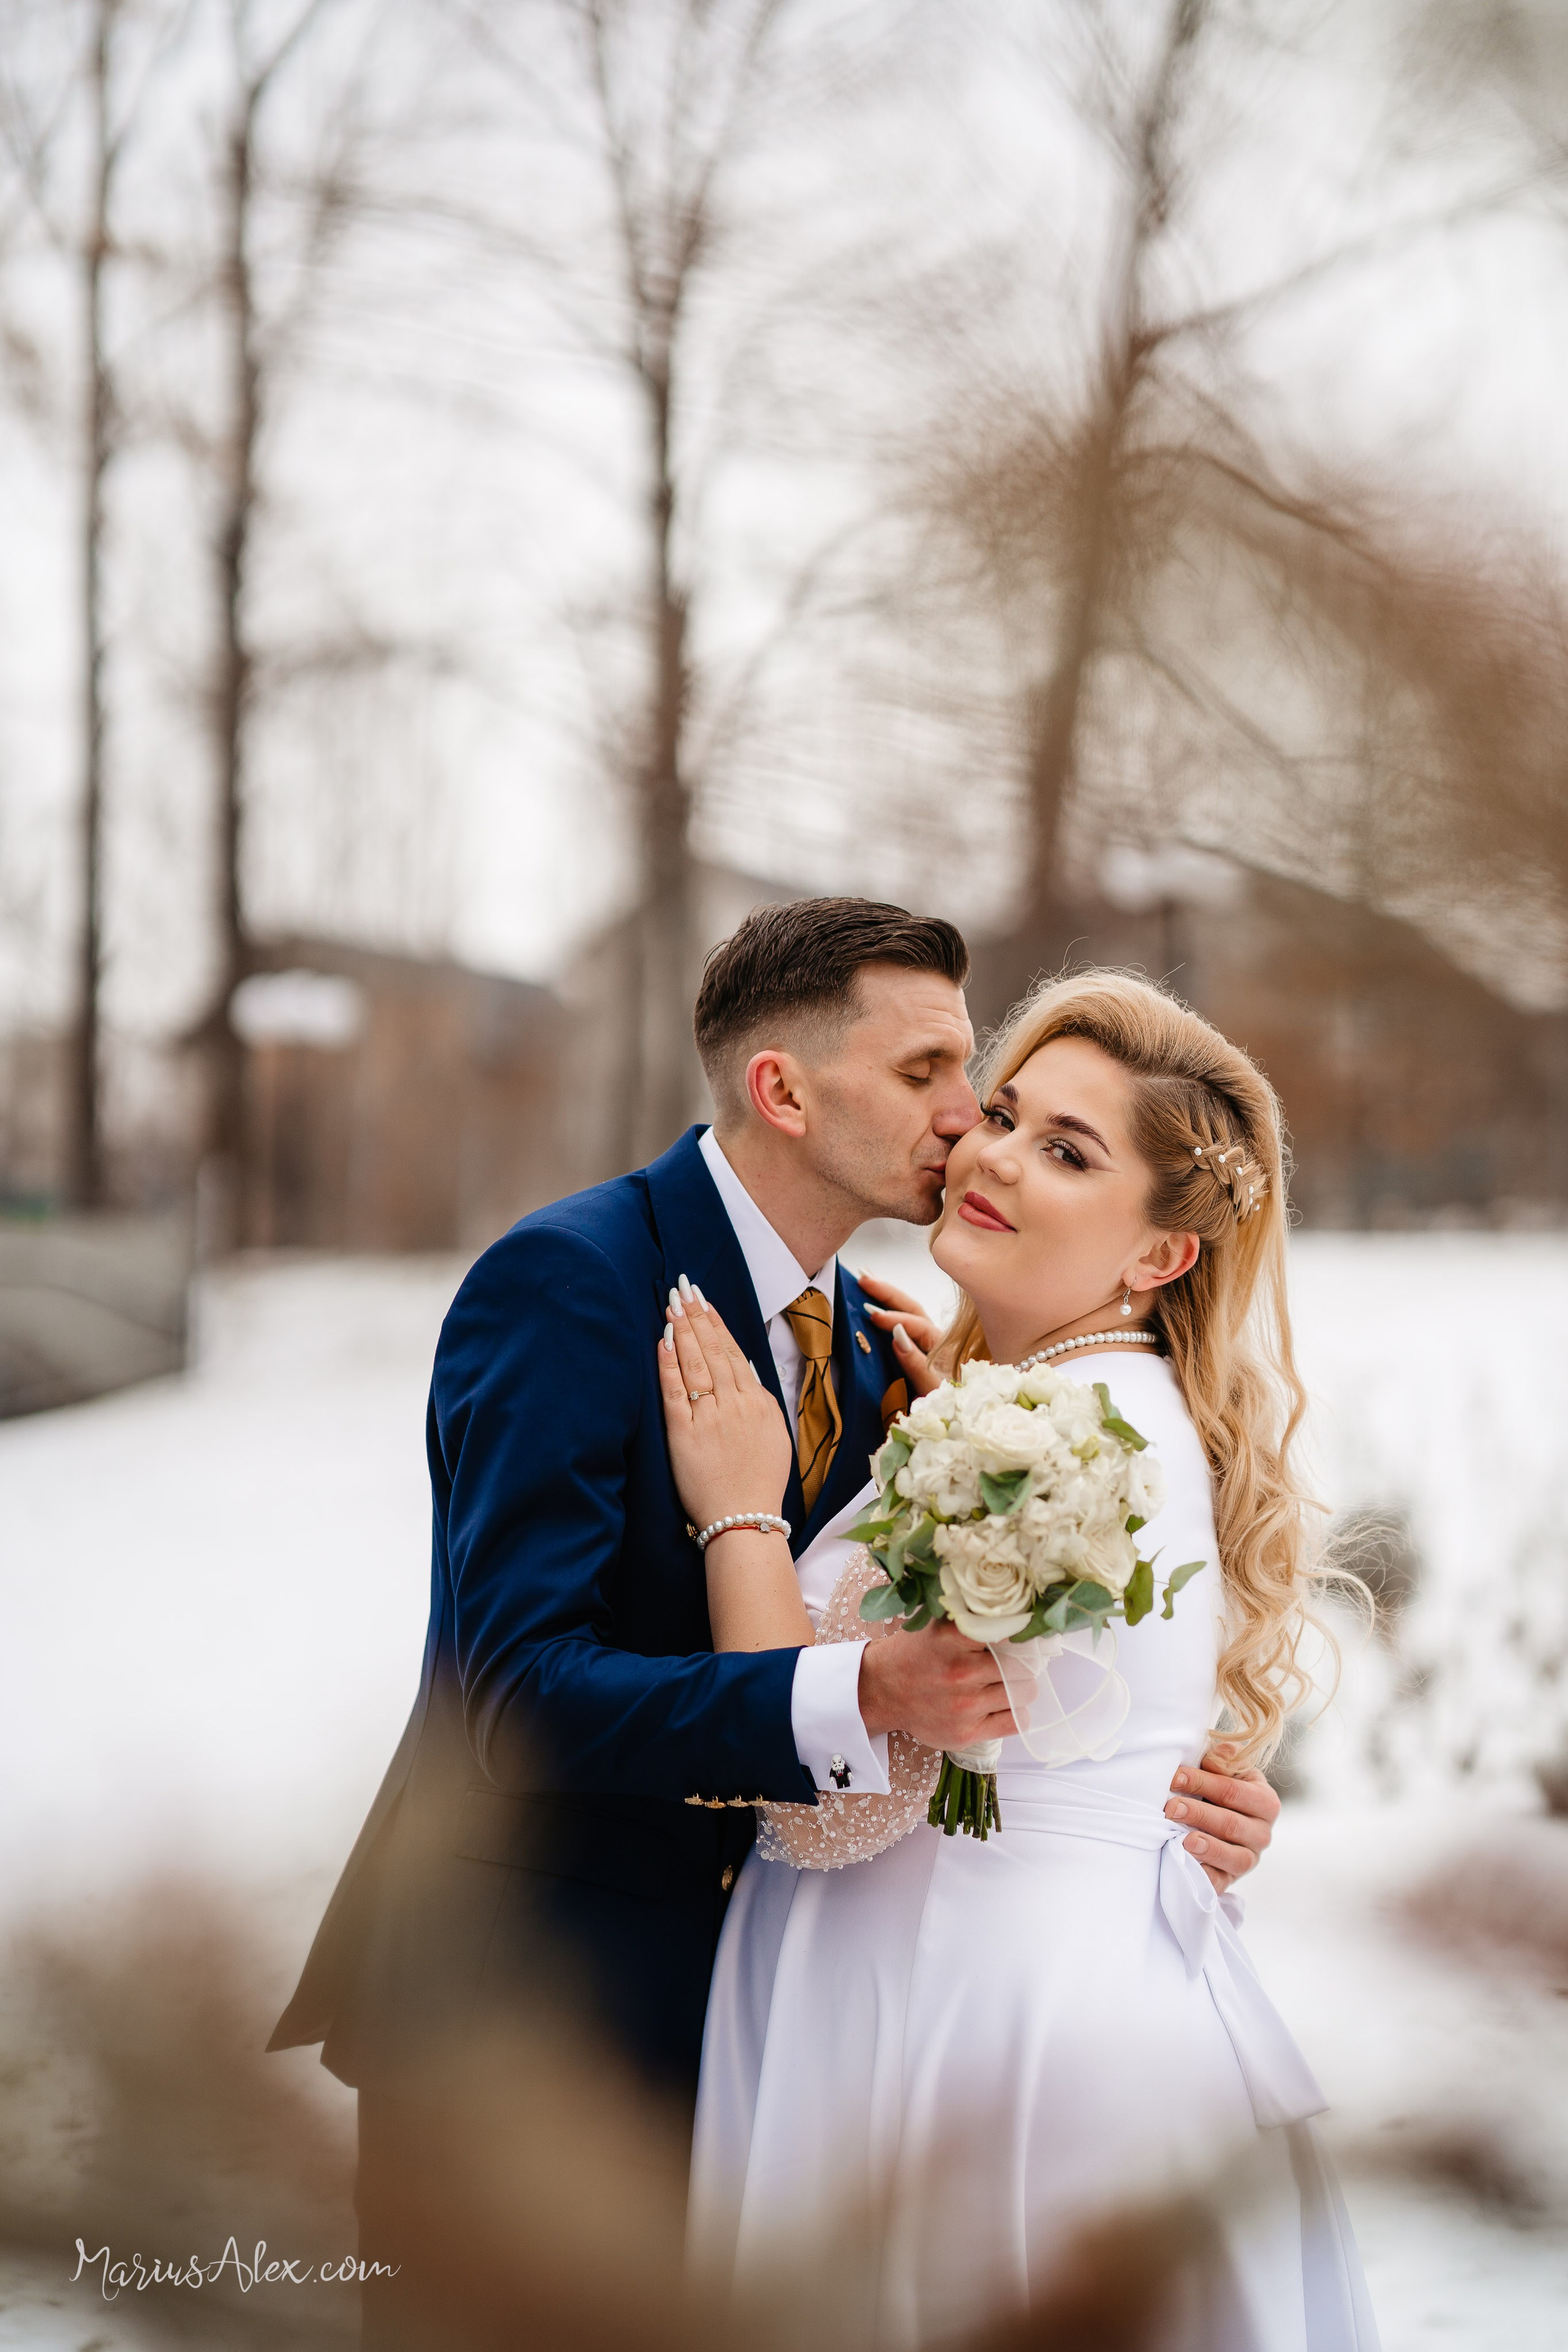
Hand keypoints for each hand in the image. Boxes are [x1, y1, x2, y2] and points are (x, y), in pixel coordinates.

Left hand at [656, 1280, 793, 1531]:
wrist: (745, 1520)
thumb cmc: (759, 1482)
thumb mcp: (773, 1435)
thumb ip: (759, 1401)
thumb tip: (743, 1368)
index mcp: (759, 1402)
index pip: (733, 1352)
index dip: (716, 1323)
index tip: (704, 1300)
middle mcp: (736, 1404)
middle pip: (713, 1350)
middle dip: (696, 1315)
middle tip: (683, 1287)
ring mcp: (710, 1418)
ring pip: (695, 1363)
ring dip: (682, 1331)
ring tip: (671, 1304)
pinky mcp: (685, 1435)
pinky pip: (675, 1392)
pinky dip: (668, 1364)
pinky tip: (661, 1342)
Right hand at [855, 1269, 943, 1398]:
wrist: (969, 1416)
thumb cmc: (954, 1405)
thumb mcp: (935, 1387)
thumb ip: (915, 1362)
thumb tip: (896, 1335)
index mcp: (942, 1345)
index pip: (914, 1324)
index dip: (893, 1318)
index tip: (872, 1315)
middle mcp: (936, 1339)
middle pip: (911, 1307)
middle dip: (887, 1291)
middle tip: (863, 1278)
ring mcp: (930, 1344)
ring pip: (909, 1313)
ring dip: (887, 1296)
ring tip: (866, 1281)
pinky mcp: (922, 1353)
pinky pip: (906, 1326)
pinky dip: (890, 1311)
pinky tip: (878, 1304)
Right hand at [857, 1619, 1016, 1749]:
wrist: (883, 1690)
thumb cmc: (917, 1654)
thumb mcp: (938, 1624)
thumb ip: (973, 1618)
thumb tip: (1019, 1614)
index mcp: (952, 1637)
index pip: (1010, 1629)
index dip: (1023, 1630)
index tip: (1025, 1632)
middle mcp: (960, 1671)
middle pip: (1022, 1665)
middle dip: (1024, 1662)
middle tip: (1018, 1661)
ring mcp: (964, 1705)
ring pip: (1024, 1693)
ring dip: (1021, 1687)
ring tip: (1008, 1683)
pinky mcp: (967, 1732)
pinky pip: (1016, 1722)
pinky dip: (1018, 1713)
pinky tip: (1004, 1705)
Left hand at [1165, 1746, 1280, 1892]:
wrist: (1223, 1822)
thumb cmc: (1223, 1791)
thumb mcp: (1228, 1771)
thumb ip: (1224, 1760)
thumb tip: (1220, 1753)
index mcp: (1265, 1802)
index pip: (1233, 1791)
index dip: (1203, 1783)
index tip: (1175, 1778)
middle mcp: (1262, 1833)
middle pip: (1231, 1824)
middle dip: (1199, 1814)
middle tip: (1171, 1808)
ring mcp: (1249, 1859)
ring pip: (1234, 1857)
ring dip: (1207, 1849)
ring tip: (1184, 1842)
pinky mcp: (1232, 1880)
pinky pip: (1222, 1883)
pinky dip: (1206, 1878)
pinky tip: (1188, 1868)